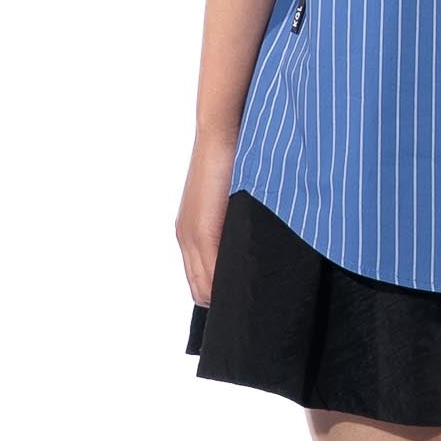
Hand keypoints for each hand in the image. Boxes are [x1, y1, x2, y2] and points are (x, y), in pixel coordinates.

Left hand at [175, 126, 237, 306]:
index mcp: (190, 231)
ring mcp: (192, 236)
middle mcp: (186, 237)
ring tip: (253, 303)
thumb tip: (254, 240)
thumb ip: (234, 223)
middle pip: (200, 291)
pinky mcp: (203, 231)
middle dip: (224, 302)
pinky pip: (214, 273)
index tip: (242, 300)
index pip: (199, 280)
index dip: (219, 295)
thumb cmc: (235, 159)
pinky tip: (249, 290)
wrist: (221, 133)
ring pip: (206, 288)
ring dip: (228, 297)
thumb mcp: (232, 199)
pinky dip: (231, 285)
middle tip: (251, 307)